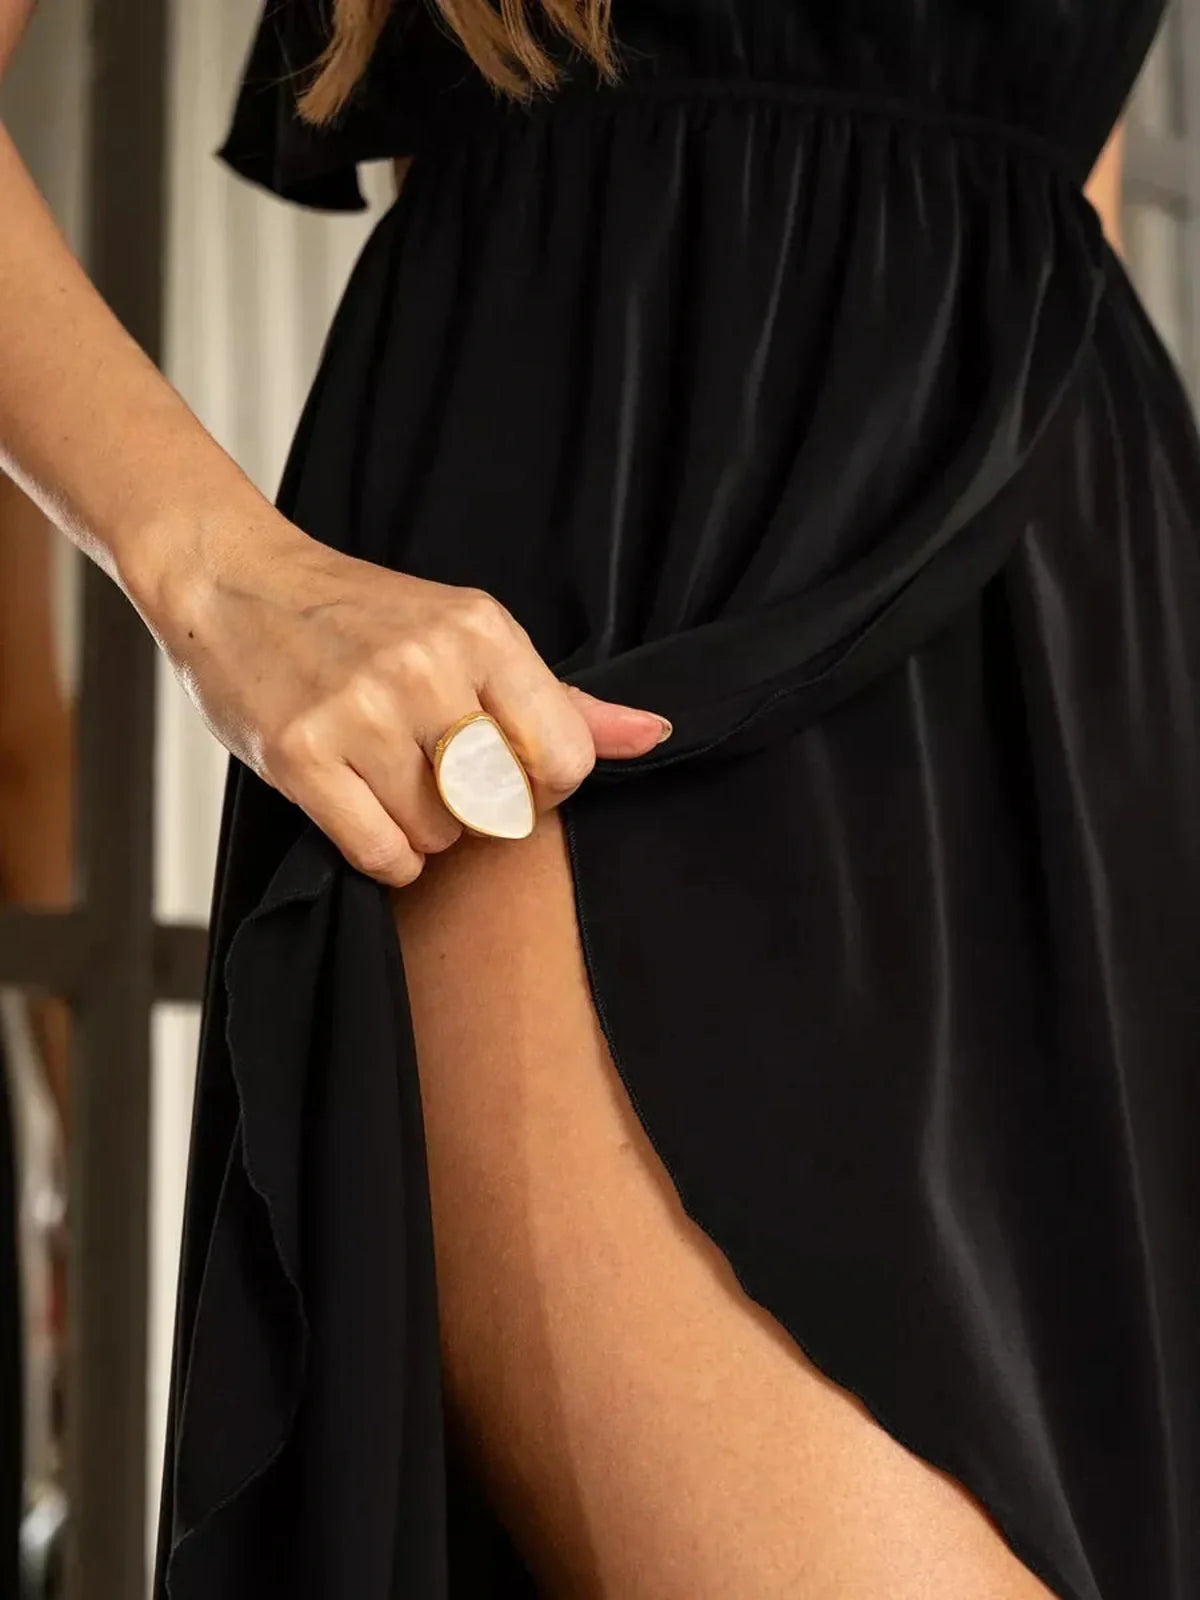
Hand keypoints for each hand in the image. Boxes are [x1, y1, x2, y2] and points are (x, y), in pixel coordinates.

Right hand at [148, 516, 670, 886]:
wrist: (233, 582)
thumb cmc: (358, 617)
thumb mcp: (468, 635)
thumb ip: (561, 699)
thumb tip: (651, 735)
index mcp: (481, 632)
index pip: (567, 759)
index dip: (543, 787)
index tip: (507, 771)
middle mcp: (425, 668)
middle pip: (501, 808)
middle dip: (476, 811)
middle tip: (434, 773)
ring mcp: (359, 712)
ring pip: (439, 838)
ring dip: (420, 831)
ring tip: (386, 777)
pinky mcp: (301, 755)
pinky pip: (383, 855)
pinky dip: (383, 853)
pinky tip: (363, 808)